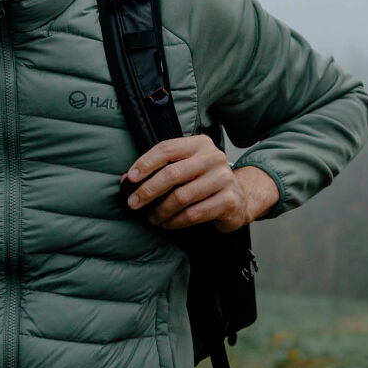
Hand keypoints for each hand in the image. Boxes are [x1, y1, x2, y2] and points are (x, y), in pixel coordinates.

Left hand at [120, 135, 279, 231]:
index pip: (167, 149)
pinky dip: (176, 221)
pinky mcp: (228, 200)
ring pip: (182, 196)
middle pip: (173, 174)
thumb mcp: (185, 167)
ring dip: (162, 210)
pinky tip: (167, 223)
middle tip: (134, 203)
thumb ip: (159, 169)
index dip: (146, 163)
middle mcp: (213, 158)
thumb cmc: (204, 180)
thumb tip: (128, 179)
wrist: (239, 197)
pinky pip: (194, 213)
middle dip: (148, 190)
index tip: (131, 178)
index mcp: (199, 144)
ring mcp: (223, 179)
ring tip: (152, 217)